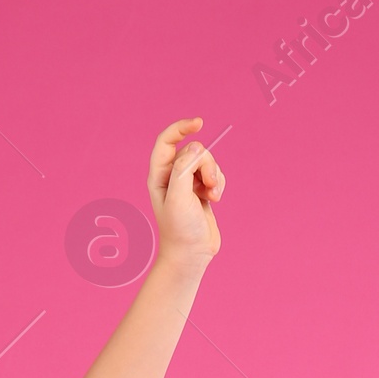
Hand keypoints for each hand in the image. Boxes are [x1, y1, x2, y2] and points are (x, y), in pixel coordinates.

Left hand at [147, 117, 223, 270]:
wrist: (191, 254)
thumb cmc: (180, 229)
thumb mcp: (179, 197)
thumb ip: (185, 168)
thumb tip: (196, 146)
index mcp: (159, 175)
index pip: (167, 141)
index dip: (181, 128)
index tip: (199, 124)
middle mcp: (172, 176)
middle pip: (194, 151)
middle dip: (206, 164)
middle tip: (207, 185)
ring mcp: (187, 183)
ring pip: (207, 162)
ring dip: (214, 176)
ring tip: (212, 196)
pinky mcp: (201, 190)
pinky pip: (215, 174)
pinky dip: (219, 183)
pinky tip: (215, 198)